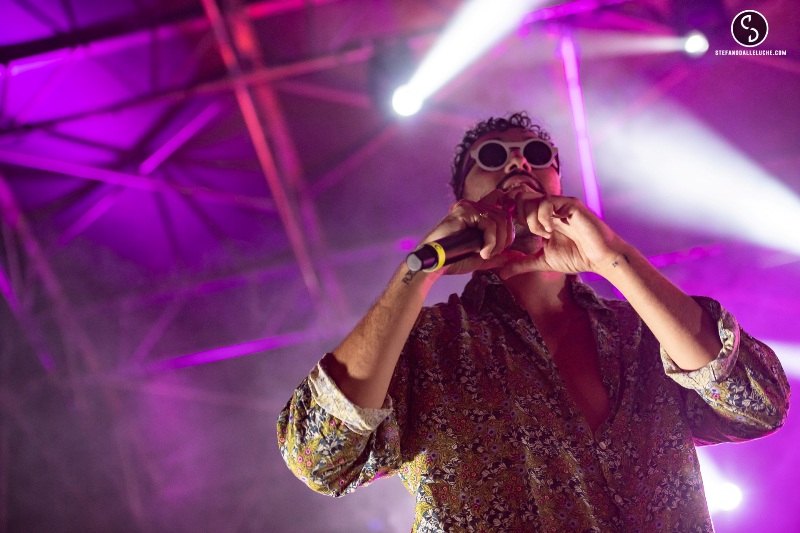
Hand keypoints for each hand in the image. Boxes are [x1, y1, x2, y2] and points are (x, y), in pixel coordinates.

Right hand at [420, 189, 513, 275]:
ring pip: (499, 220)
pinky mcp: (465, 211)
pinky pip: (489, 224)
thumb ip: (494, 255)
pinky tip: (482, 252)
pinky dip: (490, 241)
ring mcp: (469, 207)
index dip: (508, 213)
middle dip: (505, 238)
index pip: (498, 200)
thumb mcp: (478, 258)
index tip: (507, 234)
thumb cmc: (452, 261)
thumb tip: (510, 257)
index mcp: (476, 214)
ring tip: (486, 255)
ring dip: (497, 242)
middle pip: (504, 215)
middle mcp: (473, 206)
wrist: (434, 264)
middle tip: (494, 254)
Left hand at [496, 185, 625, 277]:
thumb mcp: (542, 262)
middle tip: (531, 233)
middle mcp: (549, 208)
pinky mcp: (570, 204)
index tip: (512, 232)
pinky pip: (547, 202)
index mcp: (542, 217)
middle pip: (520, 197)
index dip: (511, 214)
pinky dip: (543, 217)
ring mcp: (559, 204)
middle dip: (519, 216)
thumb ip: (522, 264)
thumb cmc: (577, 258)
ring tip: (545, 234)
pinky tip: (550, 231)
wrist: (600, 259)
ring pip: (531, 199)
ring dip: (532, 219)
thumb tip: (502, 273)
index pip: (518, 205)